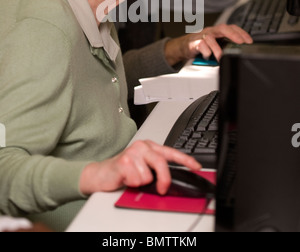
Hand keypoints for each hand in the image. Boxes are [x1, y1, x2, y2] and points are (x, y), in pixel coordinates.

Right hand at [79, 140, 200, 195]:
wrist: (100, 173)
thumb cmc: (122, 171)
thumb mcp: (142, 168)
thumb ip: (156, 169)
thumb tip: (171, 180)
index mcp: (149, 146)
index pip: (171, 152)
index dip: (186, 160)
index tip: (196, 167)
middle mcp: (142, 146)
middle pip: (161, 163)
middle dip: (164, 179)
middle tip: (162, 188)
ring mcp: (132, 152)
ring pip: (148, 176)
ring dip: (140, 182)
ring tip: (132, 178)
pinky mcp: (124, 161)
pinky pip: (137, 180)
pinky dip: (132, 183)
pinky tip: (125, 178)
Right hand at [164, 24, 252, 66]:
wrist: (185, 46)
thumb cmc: (202, 45)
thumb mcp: (216, 45)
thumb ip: (226, 48)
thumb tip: (238, 55)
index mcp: (218, 31)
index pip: (232, 28)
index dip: (242, 33)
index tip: (249, 41)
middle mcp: (211, 32)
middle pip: (222, 28)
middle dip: (233, 34)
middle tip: (240, 42)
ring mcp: (203, 36)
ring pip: (211, 38)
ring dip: (217, 48)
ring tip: (222, 56)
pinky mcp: (195, 43)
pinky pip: (200, 45)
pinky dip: (205, 50)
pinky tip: (208, 56)